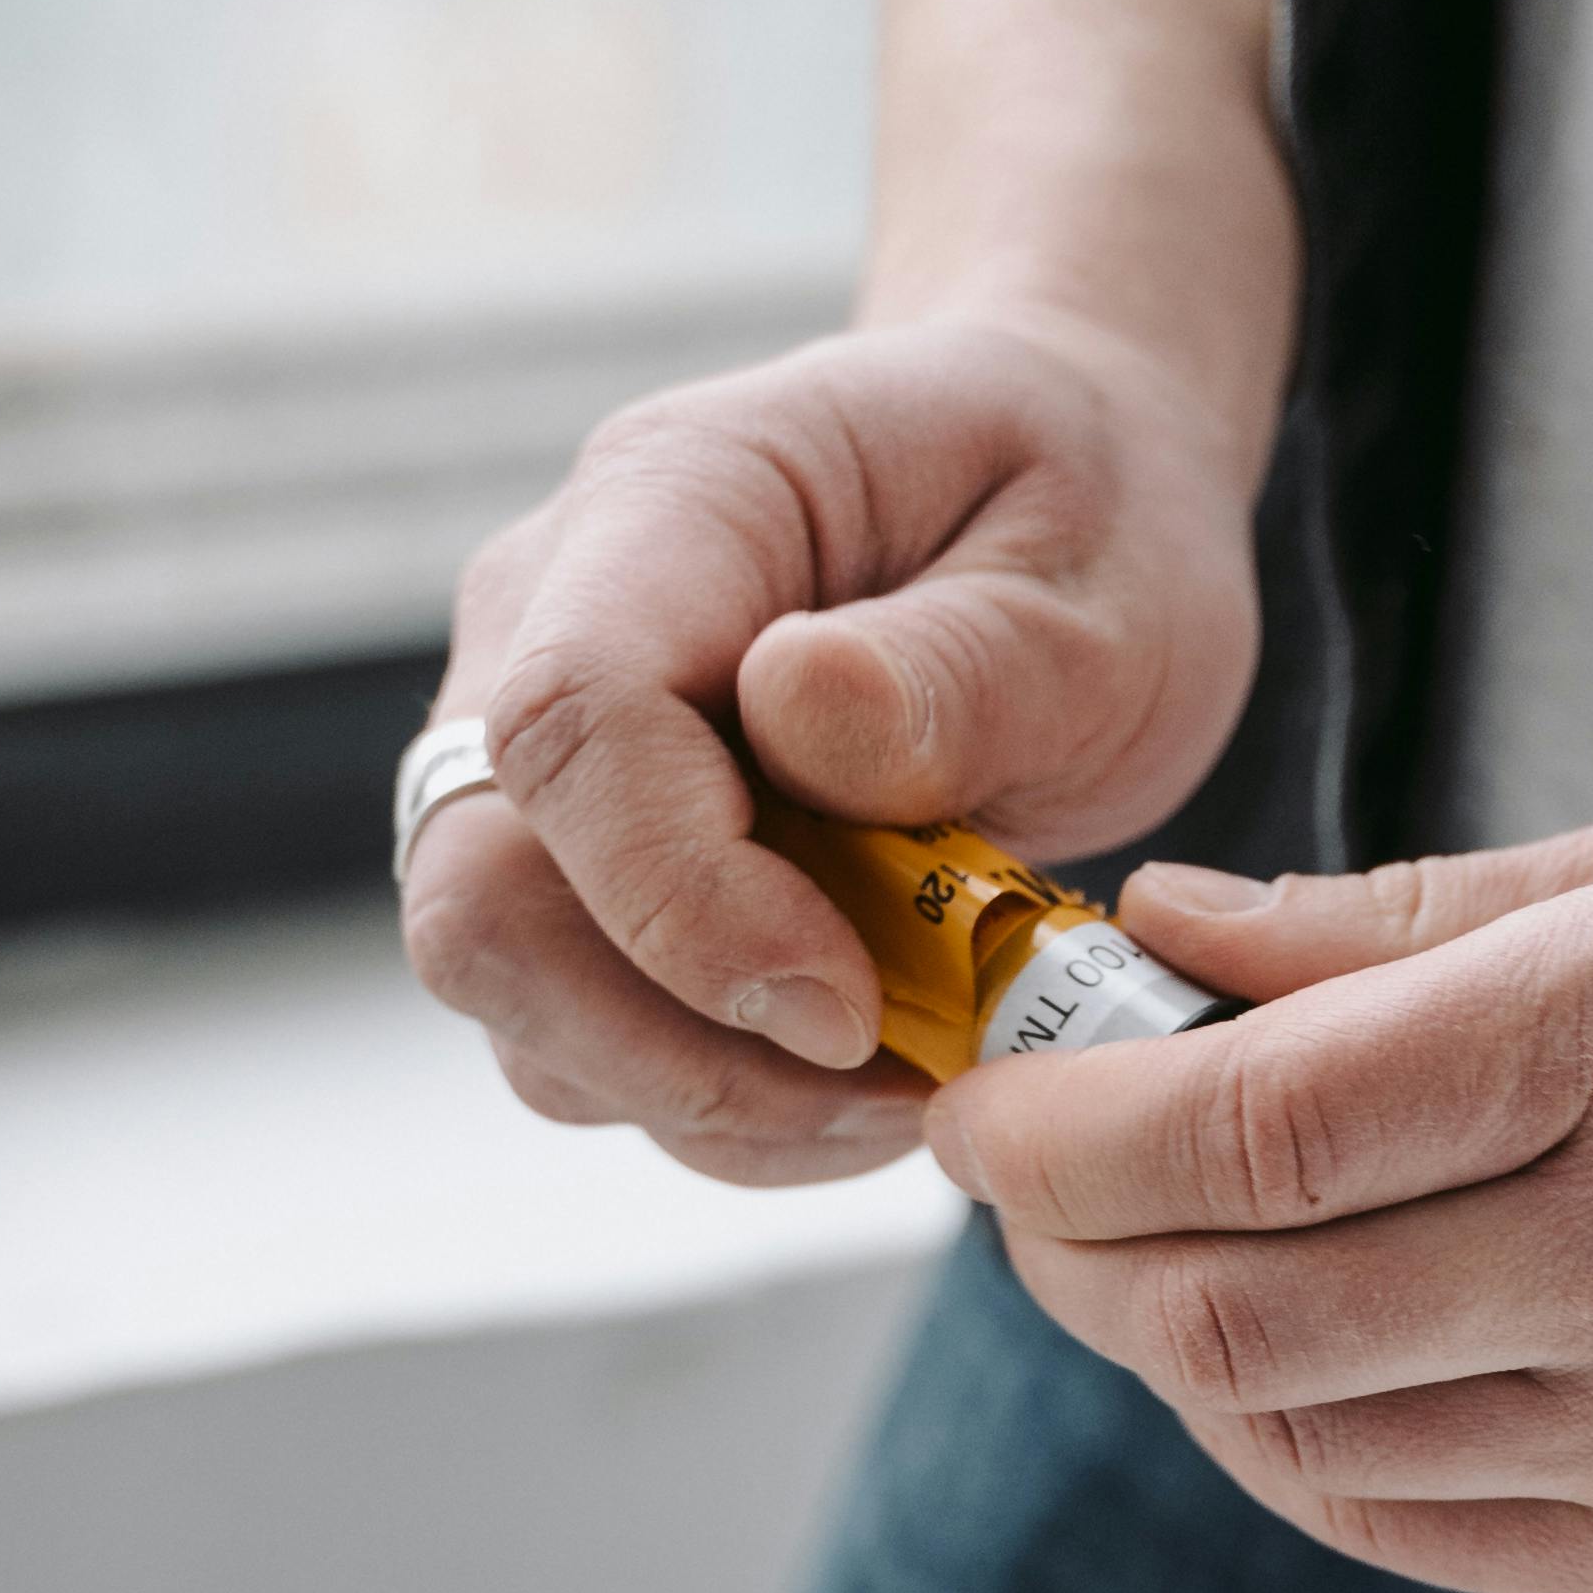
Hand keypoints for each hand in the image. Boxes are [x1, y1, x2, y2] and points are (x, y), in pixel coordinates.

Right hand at [402, 305, 1261, 1185]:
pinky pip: (587, 1034)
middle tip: (893, 1081)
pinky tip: (871, 1065)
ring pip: (518, 996)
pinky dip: (727, 1100)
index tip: (849, 1005)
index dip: (680, 898)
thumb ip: (969, 659)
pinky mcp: (579, 862)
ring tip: (915, 1069)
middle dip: (677, 1047)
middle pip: (482, 894)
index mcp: (678, 498)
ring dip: (711, 1093)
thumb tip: (796, 717)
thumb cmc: (1090, 508)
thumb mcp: (1110, 574)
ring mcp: (545, 751)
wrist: (1074, 491)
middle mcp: (551, 618)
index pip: (571, 718)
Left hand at [931, 799, 1592, 1592]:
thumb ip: (1424, 919)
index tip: (982, 1099)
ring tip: (1155, 1258)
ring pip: (1300, 1445)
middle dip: (1067, 1251)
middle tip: (1030, 1182)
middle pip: (1228, 1311)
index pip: (1244, 1132)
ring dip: (1171, 1356)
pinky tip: (1291, 1362)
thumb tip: (1162, 938)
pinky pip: (1422, 1536)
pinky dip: (1300, 1452)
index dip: (1055, 1130)